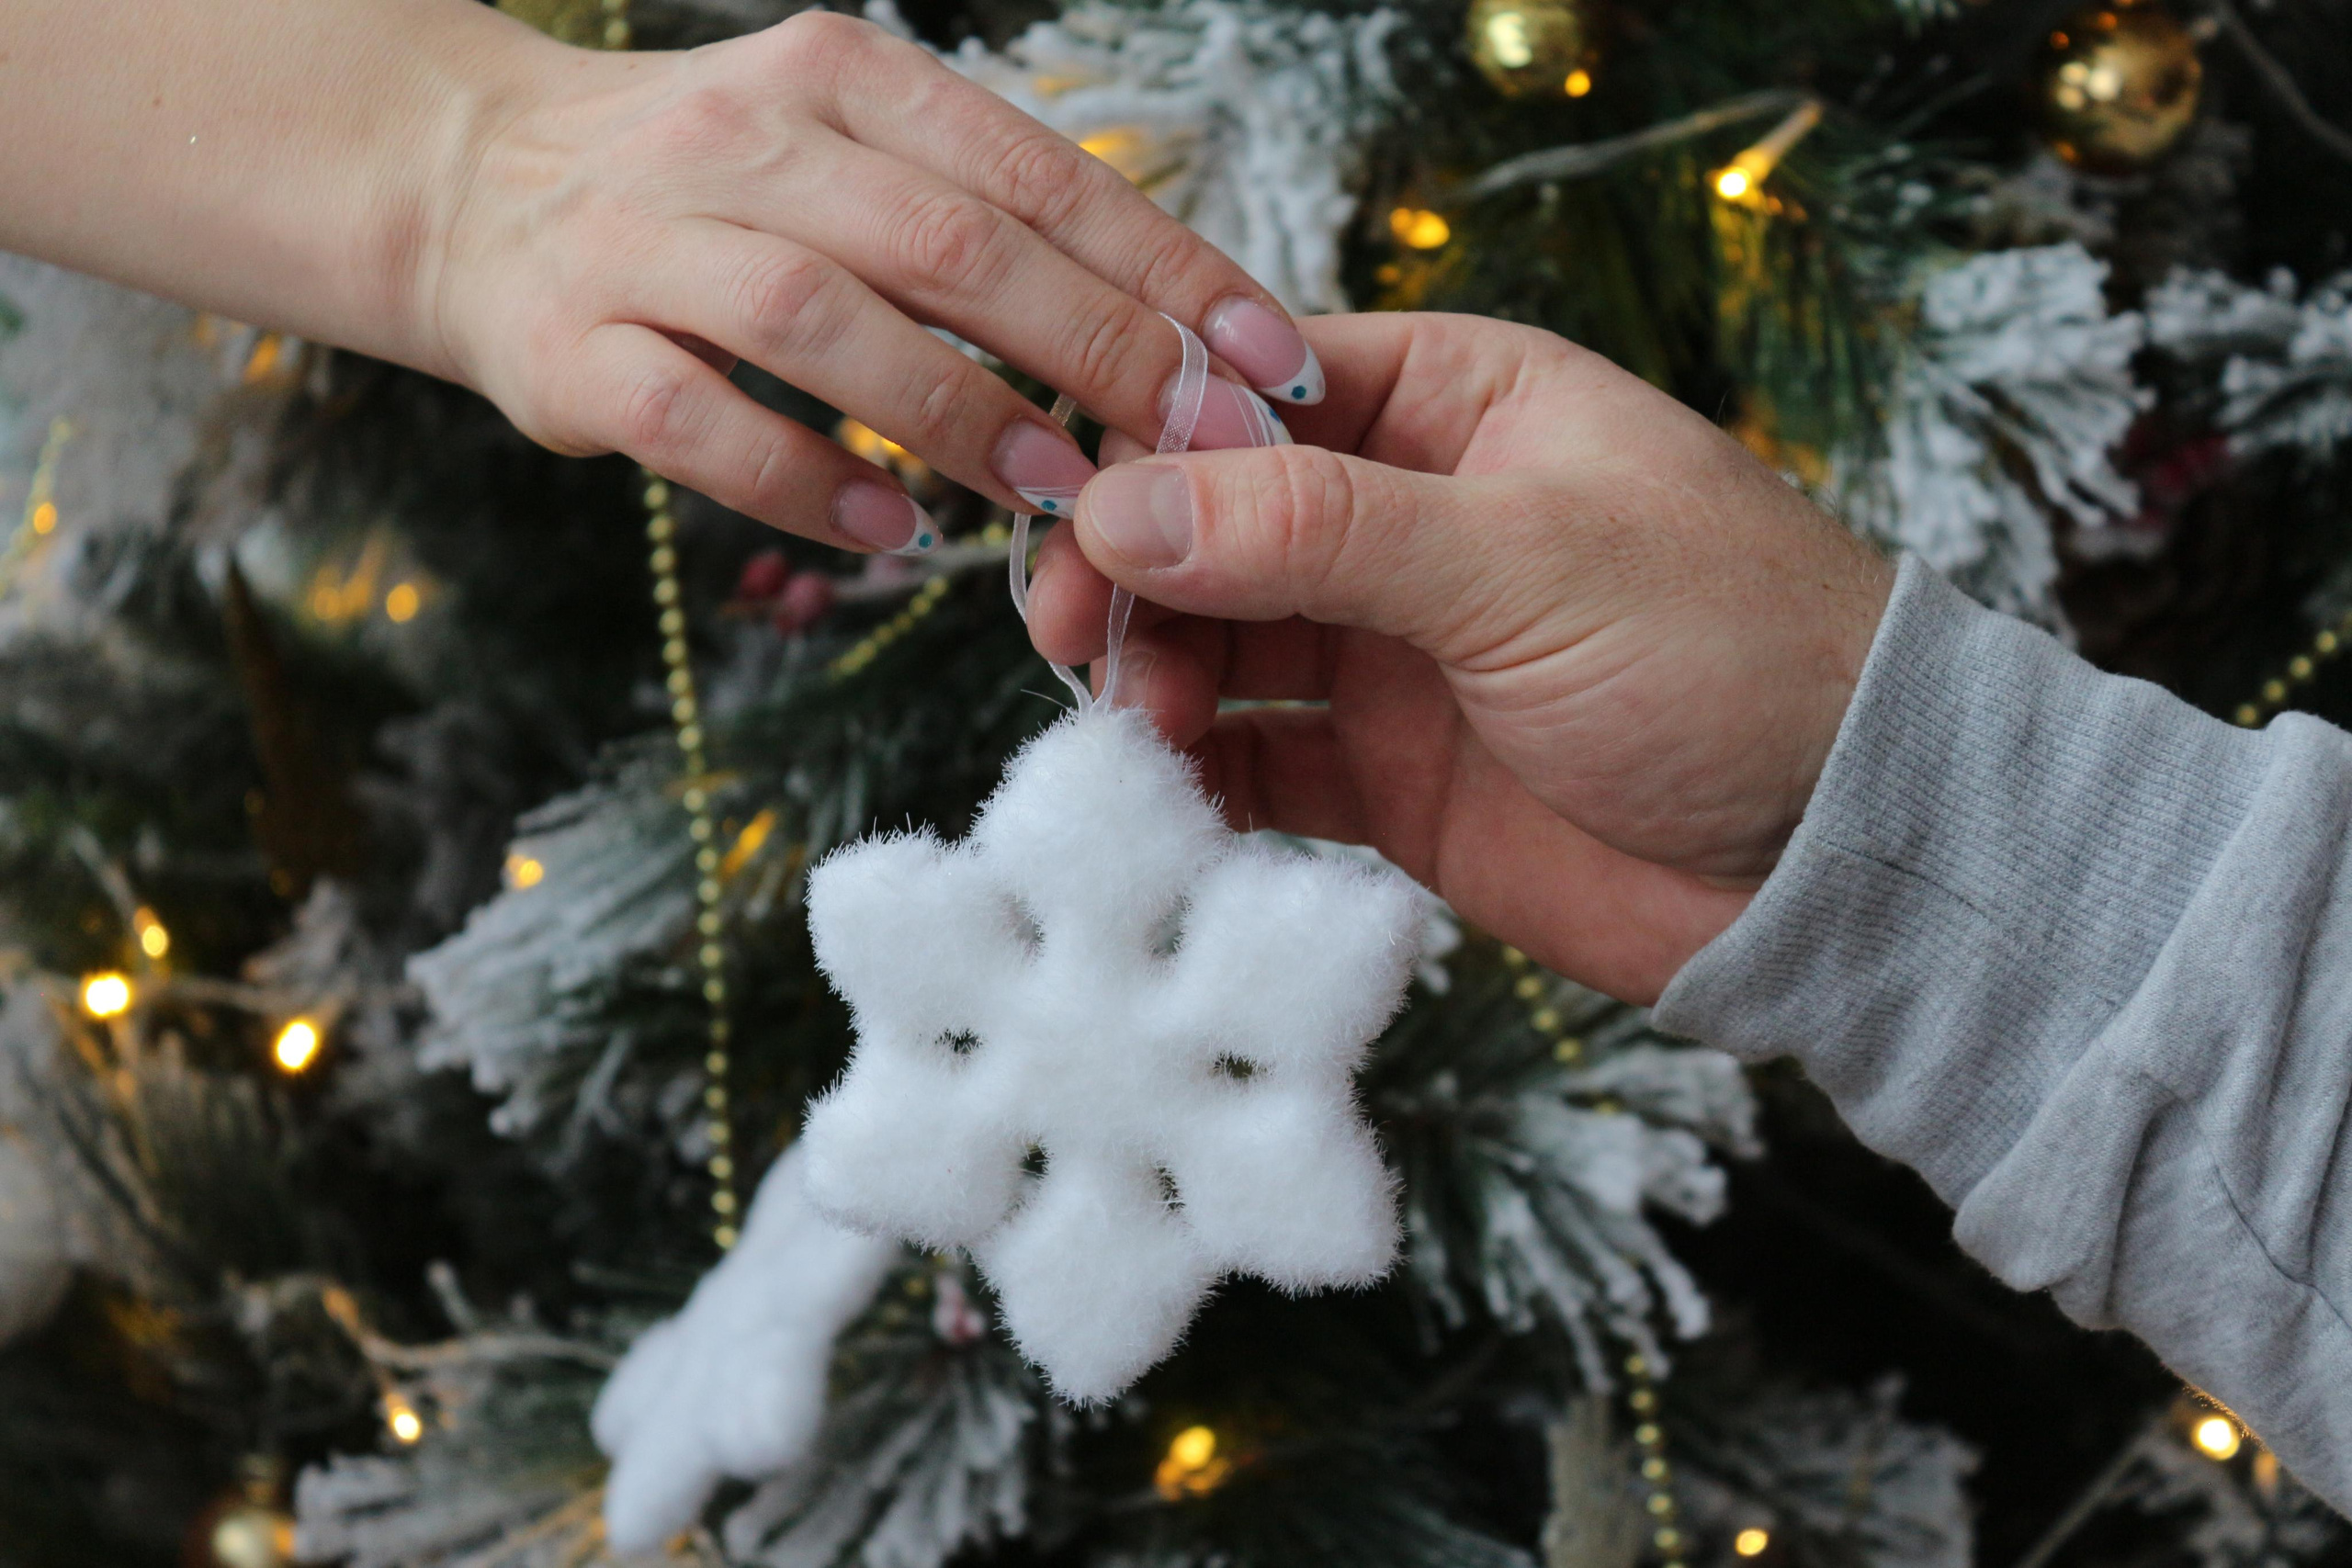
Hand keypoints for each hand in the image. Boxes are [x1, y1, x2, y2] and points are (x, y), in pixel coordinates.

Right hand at [420, 10, 1317, 551]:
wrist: (475, 185)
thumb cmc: (719, 193)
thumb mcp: (854, 153)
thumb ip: (987, 224)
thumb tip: (1175, 333)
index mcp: (848, 82)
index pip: (1035, 172)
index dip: (1165, 267)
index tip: (1265, 360)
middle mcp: (748, 138)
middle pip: (948, 242)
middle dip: (1094, 347)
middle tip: (1197, 444)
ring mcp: (647, 240)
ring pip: (824, 321)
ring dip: (956, 412)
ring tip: (1057, 493)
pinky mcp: (571, 349)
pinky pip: (695, 422)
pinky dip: (800, 478)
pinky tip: (888, 529)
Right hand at [1027, 313, 1894, 1003]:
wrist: (1837, 860)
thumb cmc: (1733, 654)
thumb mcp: (1523, 559)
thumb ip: (1316, 527)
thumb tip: (1123, 504)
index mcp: (1451, 404)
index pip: (1248, 390)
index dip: (1150, 448)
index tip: (1081, 523)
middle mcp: (1406, 516)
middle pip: (1205, 522)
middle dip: (1131, 577)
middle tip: (1076, 644)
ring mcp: (1391, 649)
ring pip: (1213, 643)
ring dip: (1152, 679)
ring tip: (1139, 731)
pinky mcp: (1387, 775)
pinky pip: (1253, 764)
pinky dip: (1196, 781)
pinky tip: (1164, 800)